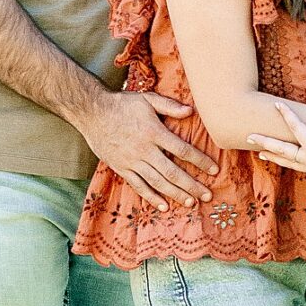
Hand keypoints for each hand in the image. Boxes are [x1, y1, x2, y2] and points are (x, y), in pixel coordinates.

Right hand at [86, 90, 216, 209]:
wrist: (91, 112)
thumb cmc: (122, 104)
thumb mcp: (147, 99)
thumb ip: (169, 105)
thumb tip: (191, 111)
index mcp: (154, 132)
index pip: (182, 150)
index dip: (200, 161)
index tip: (214, 170)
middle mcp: (144, 150)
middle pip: (172, 172)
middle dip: (191, 185)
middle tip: (207, 195)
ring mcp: (132, 161)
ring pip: (157, 182)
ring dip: (175, 194)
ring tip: (191, 202)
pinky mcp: (121, 168)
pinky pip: (138, 186)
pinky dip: (151, 197)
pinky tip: (164, 206)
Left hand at [248, 104, 305, 190]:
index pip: (296, 127)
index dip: (286, 114)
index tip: (276, 105)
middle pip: (282, 150)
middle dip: (264, 142)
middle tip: (248, 136)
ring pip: (288, 162)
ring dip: (274, 156)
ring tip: (260, 153)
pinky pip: (299, 168)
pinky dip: (289, 163)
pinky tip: (286, 161)